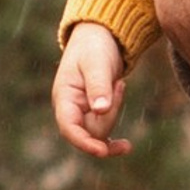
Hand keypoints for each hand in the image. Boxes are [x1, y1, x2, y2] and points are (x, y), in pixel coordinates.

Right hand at [52, 24, 129, 159]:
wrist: (99, 38)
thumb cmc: (94, 47)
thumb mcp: (97, 63)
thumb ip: (98, 86)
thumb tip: (101, 110)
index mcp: (64, 98)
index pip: (69, 128)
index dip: (84, 142)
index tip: (102, 151)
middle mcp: (70, 110)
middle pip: (90, 132)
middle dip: (110, 115)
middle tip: (119, 85)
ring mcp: (81, 114)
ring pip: (101, 132)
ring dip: (115, 112)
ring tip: (119, 84)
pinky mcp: (93, 115)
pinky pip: (103, 136)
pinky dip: (115, 136)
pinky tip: (126, 142)